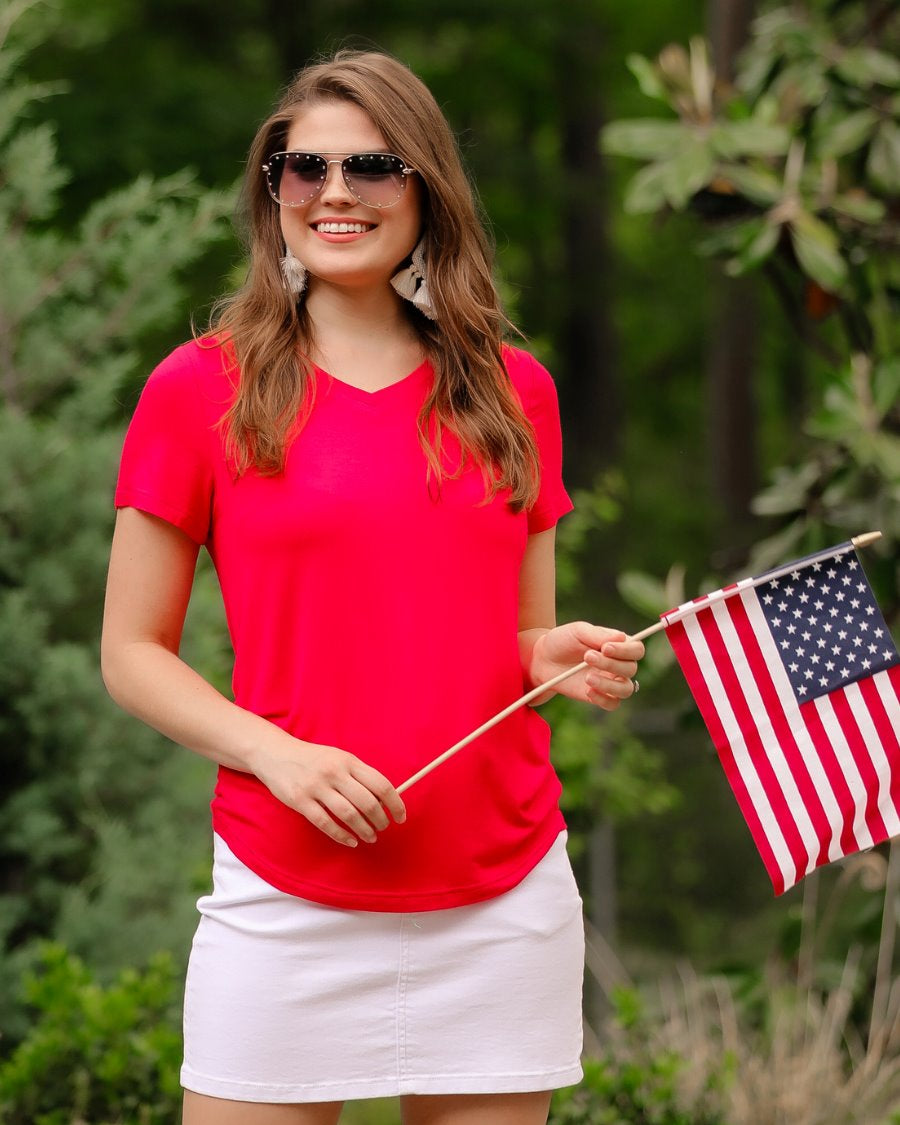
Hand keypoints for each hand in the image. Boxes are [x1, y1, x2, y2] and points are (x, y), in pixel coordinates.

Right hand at [250, 738, 405, 847]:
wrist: (275, 753)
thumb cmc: (313, 759)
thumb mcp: (338, 758)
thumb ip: (358, 775)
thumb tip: (384, 799)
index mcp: (348, 761)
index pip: (380, 784)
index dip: (395, 803)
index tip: (401, 816)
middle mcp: (334, 773)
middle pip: (367, 802)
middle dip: (380, 820)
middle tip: (383, 828)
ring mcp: (316, 787)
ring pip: (348, 815)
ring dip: (364, 830)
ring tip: (371, 837)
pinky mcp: (300, 801)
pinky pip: (326, 823)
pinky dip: (342, 836)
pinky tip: (351, 841)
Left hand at [531, 621, 644, 710]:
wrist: (542, 659)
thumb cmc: (562, 641)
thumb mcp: (577, 631)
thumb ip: (598, 634)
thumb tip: (622, 637)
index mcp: (617, 645)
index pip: (636, 649)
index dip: (626, 650)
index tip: (605, 648)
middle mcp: (618, 664)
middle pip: (631, 668)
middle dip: (611, 664)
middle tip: (587, 657)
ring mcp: (610, 681)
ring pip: (626, 689)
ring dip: (609, 684)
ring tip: (588, 678)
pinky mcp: (599, 696)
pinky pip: (613, 704)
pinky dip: (603, 699)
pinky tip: (588, 690)